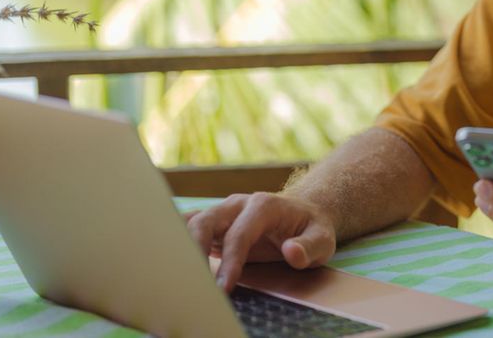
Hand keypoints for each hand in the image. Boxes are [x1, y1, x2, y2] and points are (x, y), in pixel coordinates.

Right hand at [183, 193, 337, 291]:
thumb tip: (292, 252)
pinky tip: (170, 262)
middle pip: (205, 221)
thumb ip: (310, 247)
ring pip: (191, 222)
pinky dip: (176, 242)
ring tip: (177, 276)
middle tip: (194, 283)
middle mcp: (238, 204)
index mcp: (263, 206)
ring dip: (181, 247)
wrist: (303, 213)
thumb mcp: (323, 239)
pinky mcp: (215, 223)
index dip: (230, 262)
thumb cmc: (311, 229)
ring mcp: (223, 212)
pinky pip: (188, 227)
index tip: (224, 288)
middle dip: (195, 251)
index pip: (240, 234)